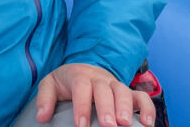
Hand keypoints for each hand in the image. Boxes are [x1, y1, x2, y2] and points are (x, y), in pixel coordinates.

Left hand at [35, 63, 154, 126]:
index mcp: (80, 76)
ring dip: (126, 108)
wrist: (83, 68)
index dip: (82, 107)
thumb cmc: (67, 81)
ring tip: (126, 124)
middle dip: (107, 108)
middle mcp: (100, 79)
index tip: (81, 126)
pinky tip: (148, 124)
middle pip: (105, 90)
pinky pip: (142, 97)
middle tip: (108, 126)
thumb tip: (42, 117)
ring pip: (124, 92)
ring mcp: (115, 85)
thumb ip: (45, 99)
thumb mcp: (50, 84)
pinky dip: (147, 109)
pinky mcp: (128, 92)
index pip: (81, 88)